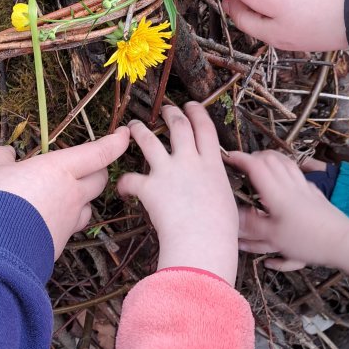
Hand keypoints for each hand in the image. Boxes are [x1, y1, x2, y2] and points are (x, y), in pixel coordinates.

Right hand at [0, 129, 129, 257]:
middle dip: (97, 170)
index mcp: (61, 169)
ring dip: (82, 197)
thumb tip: (6, 153)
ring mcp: (71, 220)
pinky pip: (72, 226)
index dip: (116, 143)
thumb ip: (3, 158)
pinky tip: (47, 218)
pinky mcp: (63, 241)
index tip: (123, 135)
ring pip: (89, 205)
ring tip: (63, 194)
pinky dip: (66, 219)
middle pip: (100, 179)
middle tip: (84, 166)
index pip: (99, 153)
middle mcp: (73, 193)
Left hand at [117, 103, 238, 283]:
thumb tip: (212, 190)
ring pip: (149, 141)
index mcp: (212, 165)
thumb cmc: (221, 232)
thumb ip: (215, 188)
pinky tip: (122, 187)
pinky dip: (124, 183)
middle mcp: (190, 161)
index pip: (205, 129)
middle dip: (171, 113)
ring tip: (133, 126)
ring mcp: (168, 171)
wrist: (203, 243)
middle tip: (166, 108)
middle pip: (179, 126)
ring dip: (139, 131)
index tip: (191, 105)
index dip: (197, 113)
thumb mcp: (226, 201)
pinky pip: (131, 179)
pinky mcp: (150, 186)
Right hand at [228, 150, 348, 278]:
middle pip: (270, 158)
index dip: (239, 158)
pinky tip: (284, 180)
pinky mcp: (315, 193)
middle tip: (241, 163)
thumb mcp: (274, 237)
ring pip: (285, 162)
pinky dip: (285, 169)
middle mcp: (290, 184)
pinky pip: (297, 173)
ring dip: (270, 159)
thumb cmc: (307, 240)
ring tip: (260, 165)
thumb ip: (252, 224)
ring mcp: (304, 186)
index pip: (255, 165)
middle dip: (253, 156)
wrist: (345, 241)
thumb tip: (233, 214)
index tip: (226, 157)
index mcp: (276, 192)